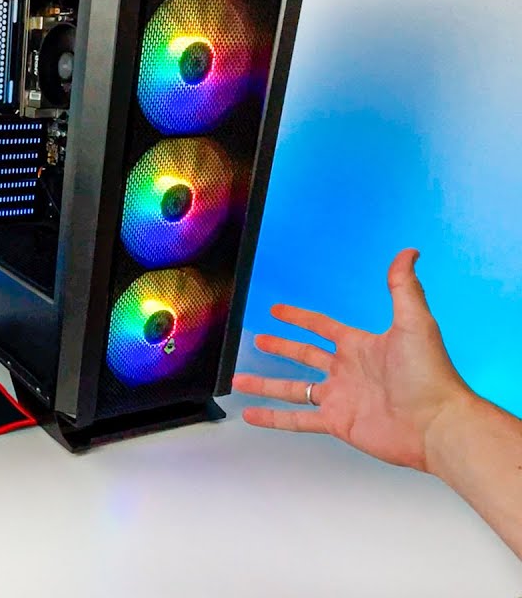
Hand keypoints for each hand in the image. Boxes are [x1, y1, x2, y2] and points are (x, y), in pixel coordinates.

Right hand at [233, 249, 475, 471]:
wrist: (437, 423)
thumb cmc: (429, 373)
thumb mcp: (414, 323)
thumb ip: (403, 288)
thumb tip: (408, 253)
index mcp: (360, 347)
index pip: (322, 328)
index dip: (298, 318)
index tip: (277, 311)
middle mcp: (346, 371)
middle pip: (304, 357)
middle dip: (280, 348)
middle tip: (258, 341)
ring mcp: (340, 399)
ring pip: (293, 389)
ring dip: (265, 385)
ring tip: (238, 380)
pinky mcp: (337, 423)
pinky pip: (297, 419)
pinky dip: (273, 418)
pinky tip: (252, 415)